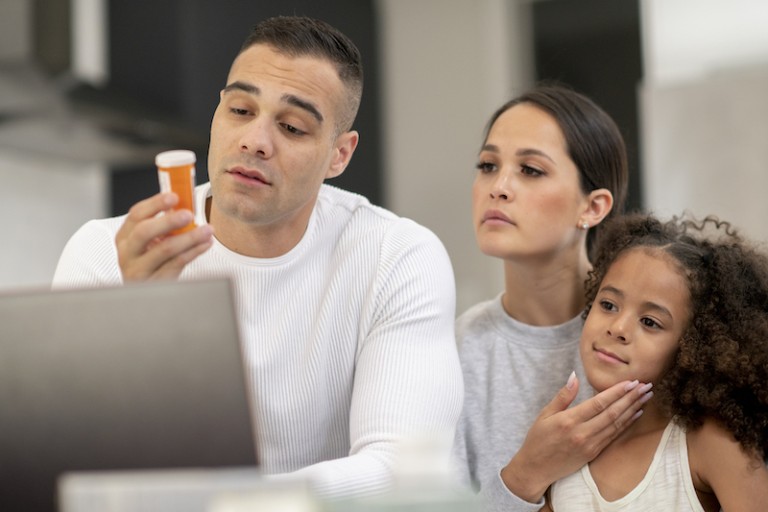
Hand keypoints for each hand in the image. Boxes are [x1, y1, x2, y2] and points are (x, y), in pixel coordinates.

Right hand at [116, 192, 213, 280]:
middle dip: (168, 221)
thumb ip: (164, 226)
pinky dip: (194, 251)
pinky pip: (177, 264)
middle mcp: (128, 253)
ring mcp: (139, 270)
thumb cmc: (151, 264)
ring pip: (164, 250)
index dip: (155, 204)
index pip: (136, 215)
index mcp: (125, 237)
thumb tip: (184, 205)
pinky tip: (205, 244)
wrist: (146, 297)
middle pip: (144, 232)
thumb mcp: (151, 244)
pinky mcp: (155, 283)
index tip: (174, 196)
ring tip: (207, 230)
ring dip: (189, 237)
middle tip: (188, 214)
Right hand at [500, 373, 651, 501]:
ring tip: (645, 397)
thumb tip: (574, 376)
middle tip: (645, 386)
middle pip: (612, 413)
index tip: (631, 382)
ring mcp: (590, 445)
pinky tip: (636, 414)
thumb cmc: (538, 439)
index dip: (616, 392)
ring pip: (616, 424)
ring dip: (633, 409)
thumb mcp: (545, 414)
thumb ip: (563, 396)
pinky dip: (627, 424)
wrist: (536, 468)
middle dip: (631, 398)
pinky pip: (614, 436)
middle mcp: (582, 433)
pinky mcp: (594, 453)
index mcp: (569, 421)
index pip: (598, 403)